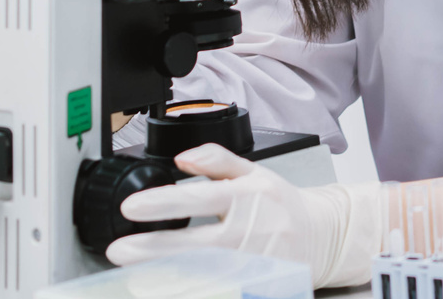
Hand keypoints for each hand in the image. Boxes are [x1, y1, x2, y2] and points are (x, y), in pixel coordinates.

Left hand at [107, 144, 378, 286]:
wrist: (323, 235)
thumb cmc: (282, 204)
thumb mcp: (254, 171)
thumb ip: (218, 160)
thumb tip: (183, 156)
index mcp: (247, 198)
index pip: (199, 198)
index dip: (163, 204)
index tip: (131, 208)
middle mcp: (250, 232)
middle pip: (195, 243)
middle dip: (153, 249)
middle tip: (120, 251)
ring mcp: (253, 264)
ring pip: (205, 274)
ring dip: (167, 277)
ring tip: (136, 277)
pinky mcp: (257, 286)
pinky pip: (220, 290)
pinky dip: (195, 289)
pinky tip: (166, 289)